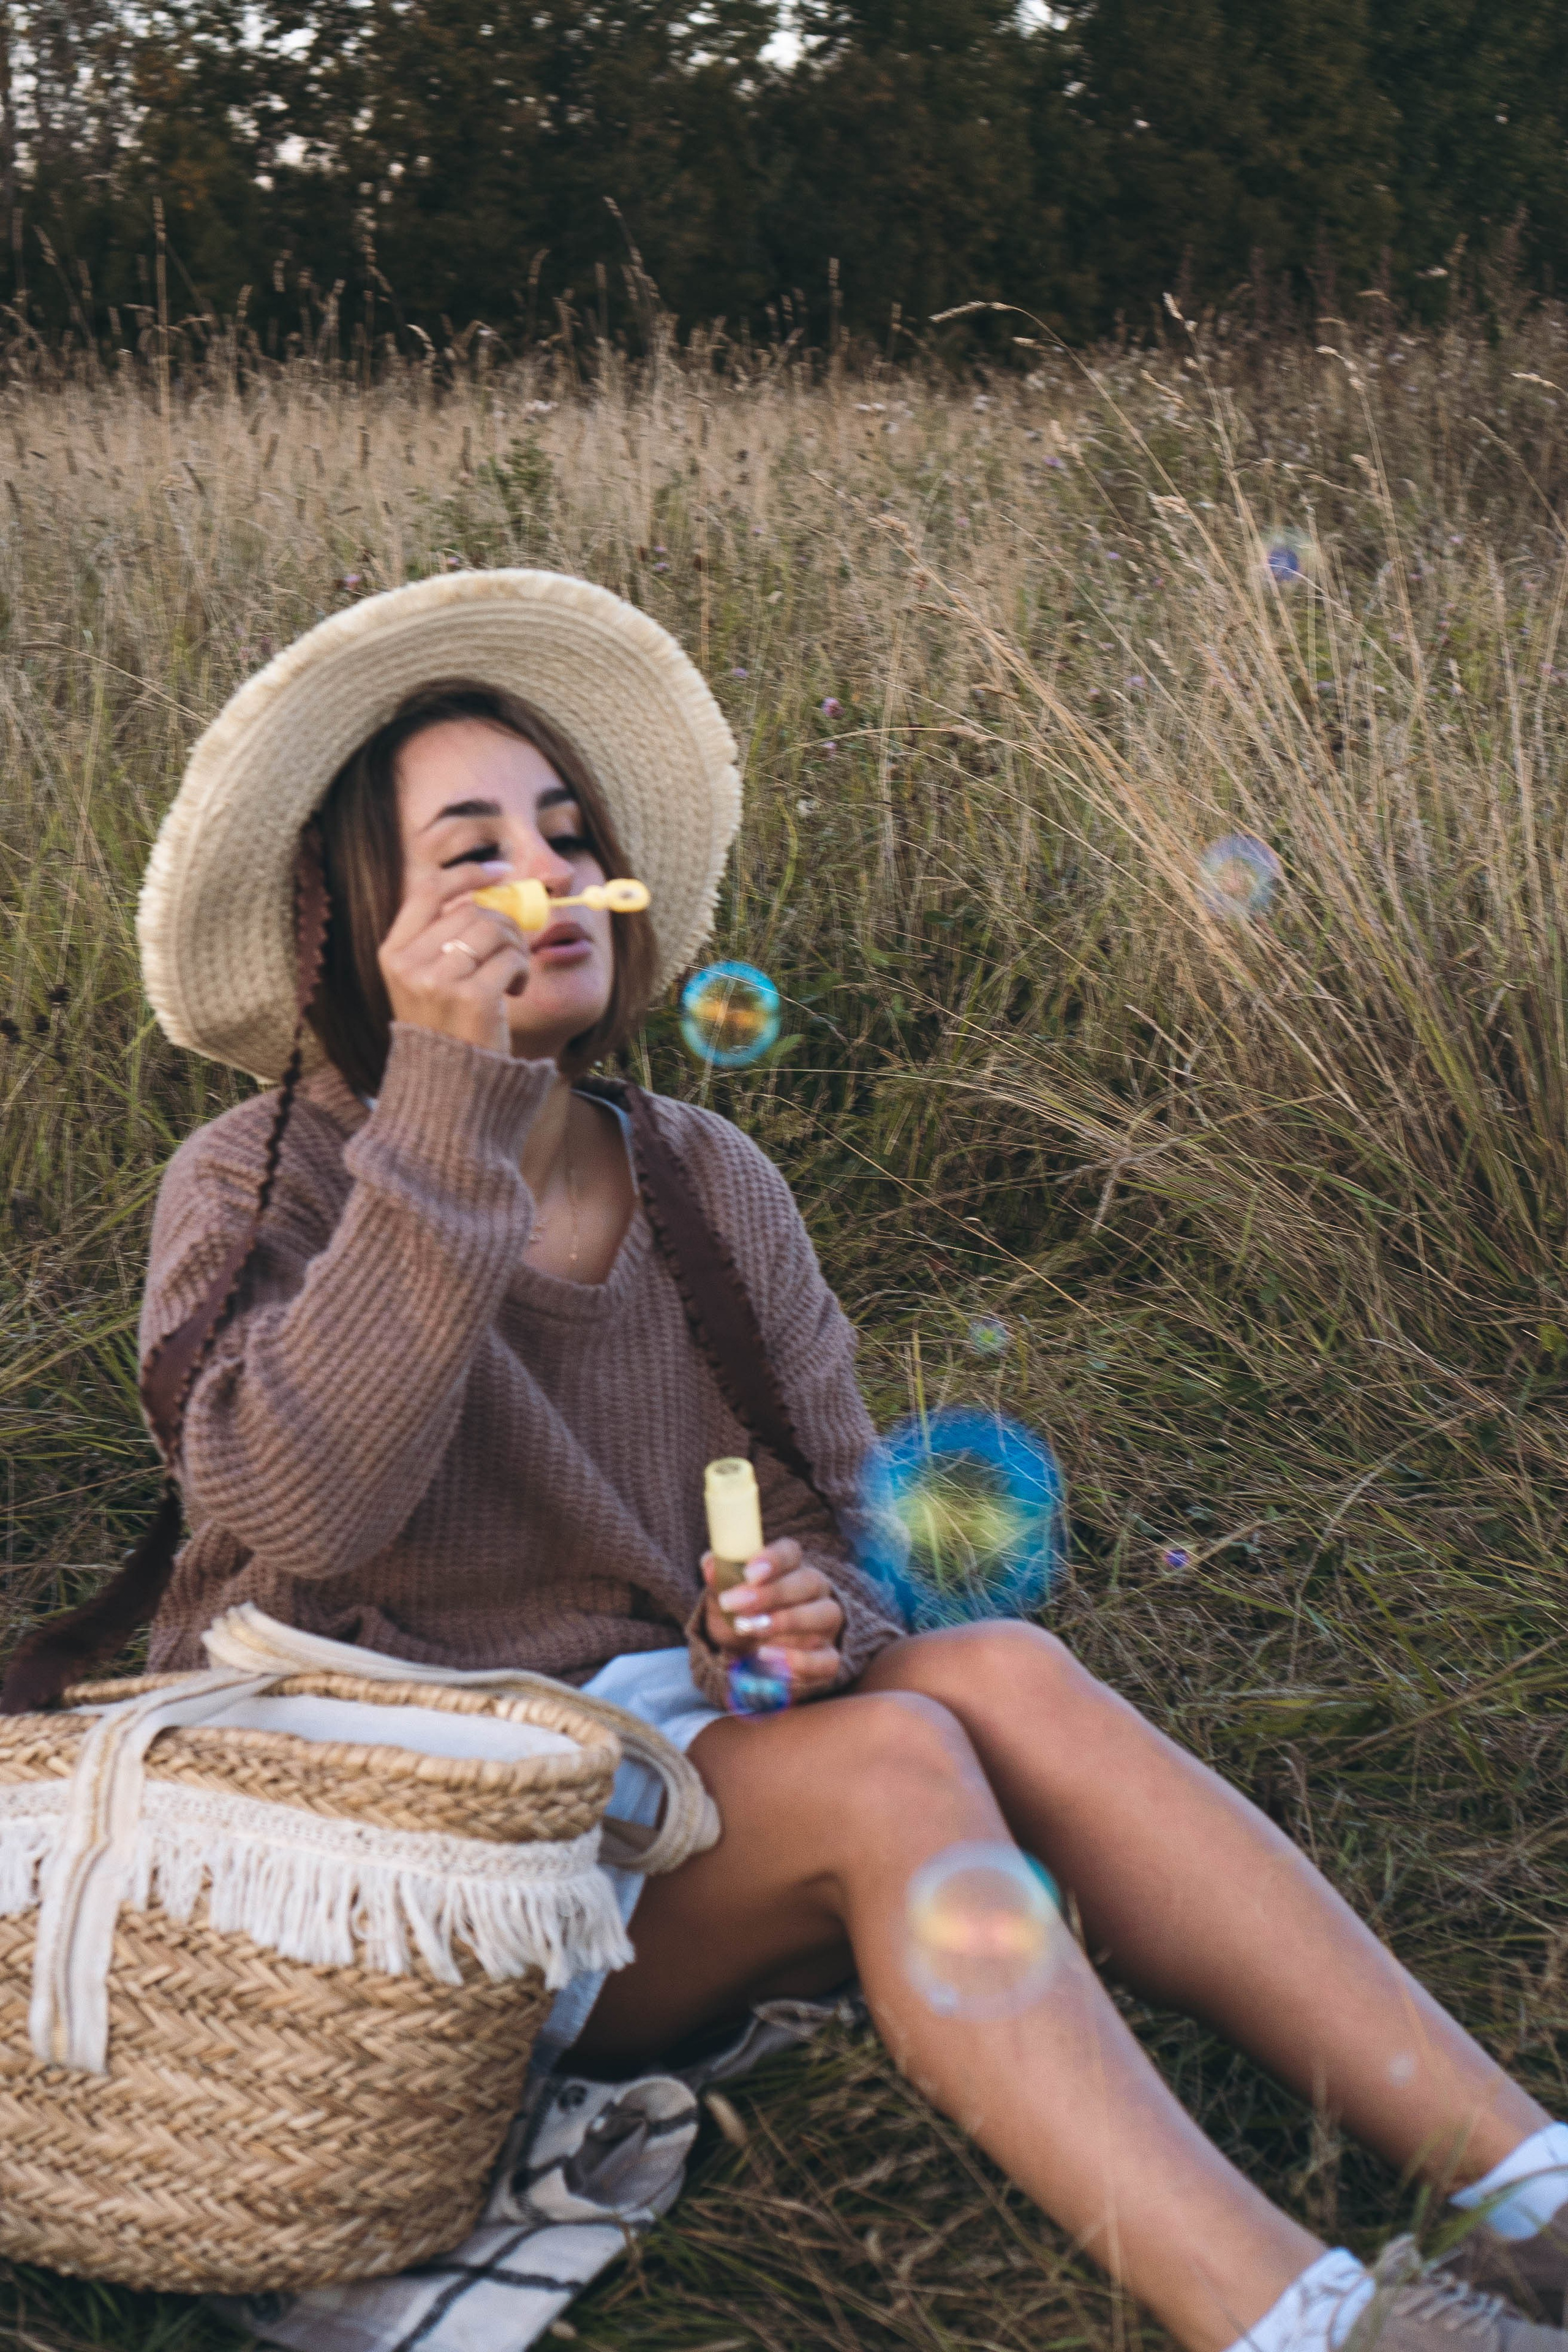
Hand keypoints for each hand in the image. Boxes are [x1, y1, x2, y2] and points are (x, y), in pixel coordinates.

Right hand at [379, 862, 530, 1055]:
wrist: (449, 1088)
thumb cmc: (445, 1029)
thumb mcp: (425, 981)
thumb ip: (443, 938)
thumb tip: (488, 891)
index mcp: (393, 953)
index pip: (429, 892)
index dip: (467, 874)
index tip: (499, 871)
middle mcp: (410, 964)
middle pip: (472, 911)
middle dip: (504, 925)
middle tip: (512, 951)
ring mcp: (439, 981)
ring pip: (496, 930)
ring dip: (516, 948)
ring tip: (512, 975)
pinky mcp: (472, 998)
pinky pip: (513, 958)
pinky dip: (523, 971)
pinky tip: (515, 992)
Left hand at [700, 1537, 844, 1704]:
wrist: (746, 1652)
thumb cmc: (739, 1614)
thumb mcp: (723, 1596)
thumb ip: (719, 1579)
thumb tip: (710, 1564)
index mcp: (791, 1566)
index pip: (791, 1552)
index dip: (773, 1559)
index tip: (748, 1572)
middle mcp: (815, 1591)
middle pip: (809, 1581)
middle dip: (772, 1594)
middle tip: (736, 1606)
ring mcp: (826, 1625)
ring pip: (823, 1615)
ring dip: (785, 1623)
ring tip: (749, 1631)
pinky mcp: (828, 1657)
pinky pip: (828, 1659)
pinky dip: (801, 1662)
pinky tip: (768, 1657)